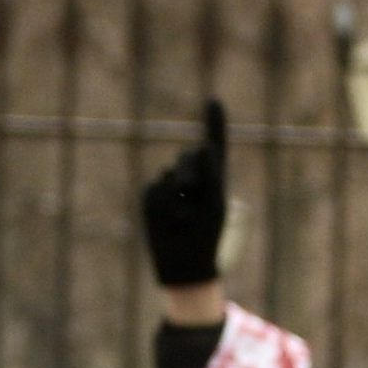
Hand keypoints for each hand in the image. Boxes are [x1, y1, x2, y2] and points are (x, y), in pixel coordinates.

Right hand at [140, 100, 229, 291]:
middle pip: (189, 157)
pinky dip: (165, 207)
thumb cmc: (207, 238)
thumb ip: (212, 173)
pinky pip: (155, 192)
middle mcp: (190, 175)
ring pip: (171, 175)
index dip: (213, 121)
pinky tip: (171, 223)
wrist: (185, 267)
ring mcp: (167, 185)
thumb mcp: (216, 203)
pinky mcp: (150, 198)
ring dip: (181, 199)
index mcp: (212, 176)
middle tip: (196, 199)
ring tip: (185, 221)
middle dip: (194, 173)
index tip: (213, 100)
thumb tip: (205, 146)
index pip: (213, 143)